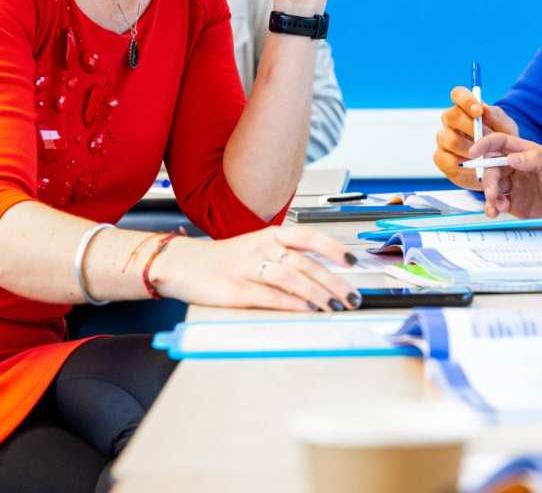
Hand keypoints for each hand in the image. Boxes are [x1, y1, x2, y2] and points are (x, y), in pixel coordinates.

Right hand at [147, 224, 359, 311]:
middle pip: (306, 263)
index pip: (311, 236)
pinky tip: (306, 311)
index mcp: (272, 234)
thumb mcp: (260, 247)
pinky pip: (269, 297)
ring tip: (334, 306)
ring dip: (317, 294)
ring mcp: (249, 268)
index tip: (353, 261)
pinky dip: (291, 304)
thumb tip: (326, 272)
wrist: (184, 264)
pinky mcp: (236, 291)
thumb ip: (289, 256)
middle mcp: (263, 247)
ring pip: (292, 278)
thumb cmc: (228, 258)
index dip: (334, 248)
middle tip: (352, 296)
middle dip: (334, 281)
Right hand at [433, 86, 518, 189]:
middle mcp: (451, 122)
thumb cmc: (503, 142)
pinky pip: (444, 160)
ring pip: (447, 139)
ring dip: (466, 148)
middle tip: (483, 138)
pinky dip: (461, 166)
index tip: (478, 110)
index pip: (458, 94)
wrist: (502, 167)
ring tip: (482, 157)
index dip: (465, 100)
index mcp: (465, 108)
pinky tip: (474, 169)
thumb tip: (484, 108)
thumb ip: (497, 118)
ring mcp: (444, 140)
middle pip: (450, 116)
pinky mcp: (442, 159)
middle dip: (468, 126)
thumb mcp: (507, 129)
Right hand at [472, 132, 541, 218]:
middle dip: (488, 179)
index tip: (474, 152)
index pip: (501, 143)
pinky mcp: (515, 202)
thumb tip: (512, 157)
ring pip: (492, 185)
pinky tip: (495, 212)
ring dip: (490, 194)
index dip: (485, 144)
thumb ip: (536, 160)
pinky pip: (497, 202)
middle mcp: (518, 167)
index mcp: (527, 152)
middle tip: (492, 193)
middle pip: (492, 166)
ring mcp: (515, 184)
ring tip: (497, 206)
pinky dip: (492, 206)